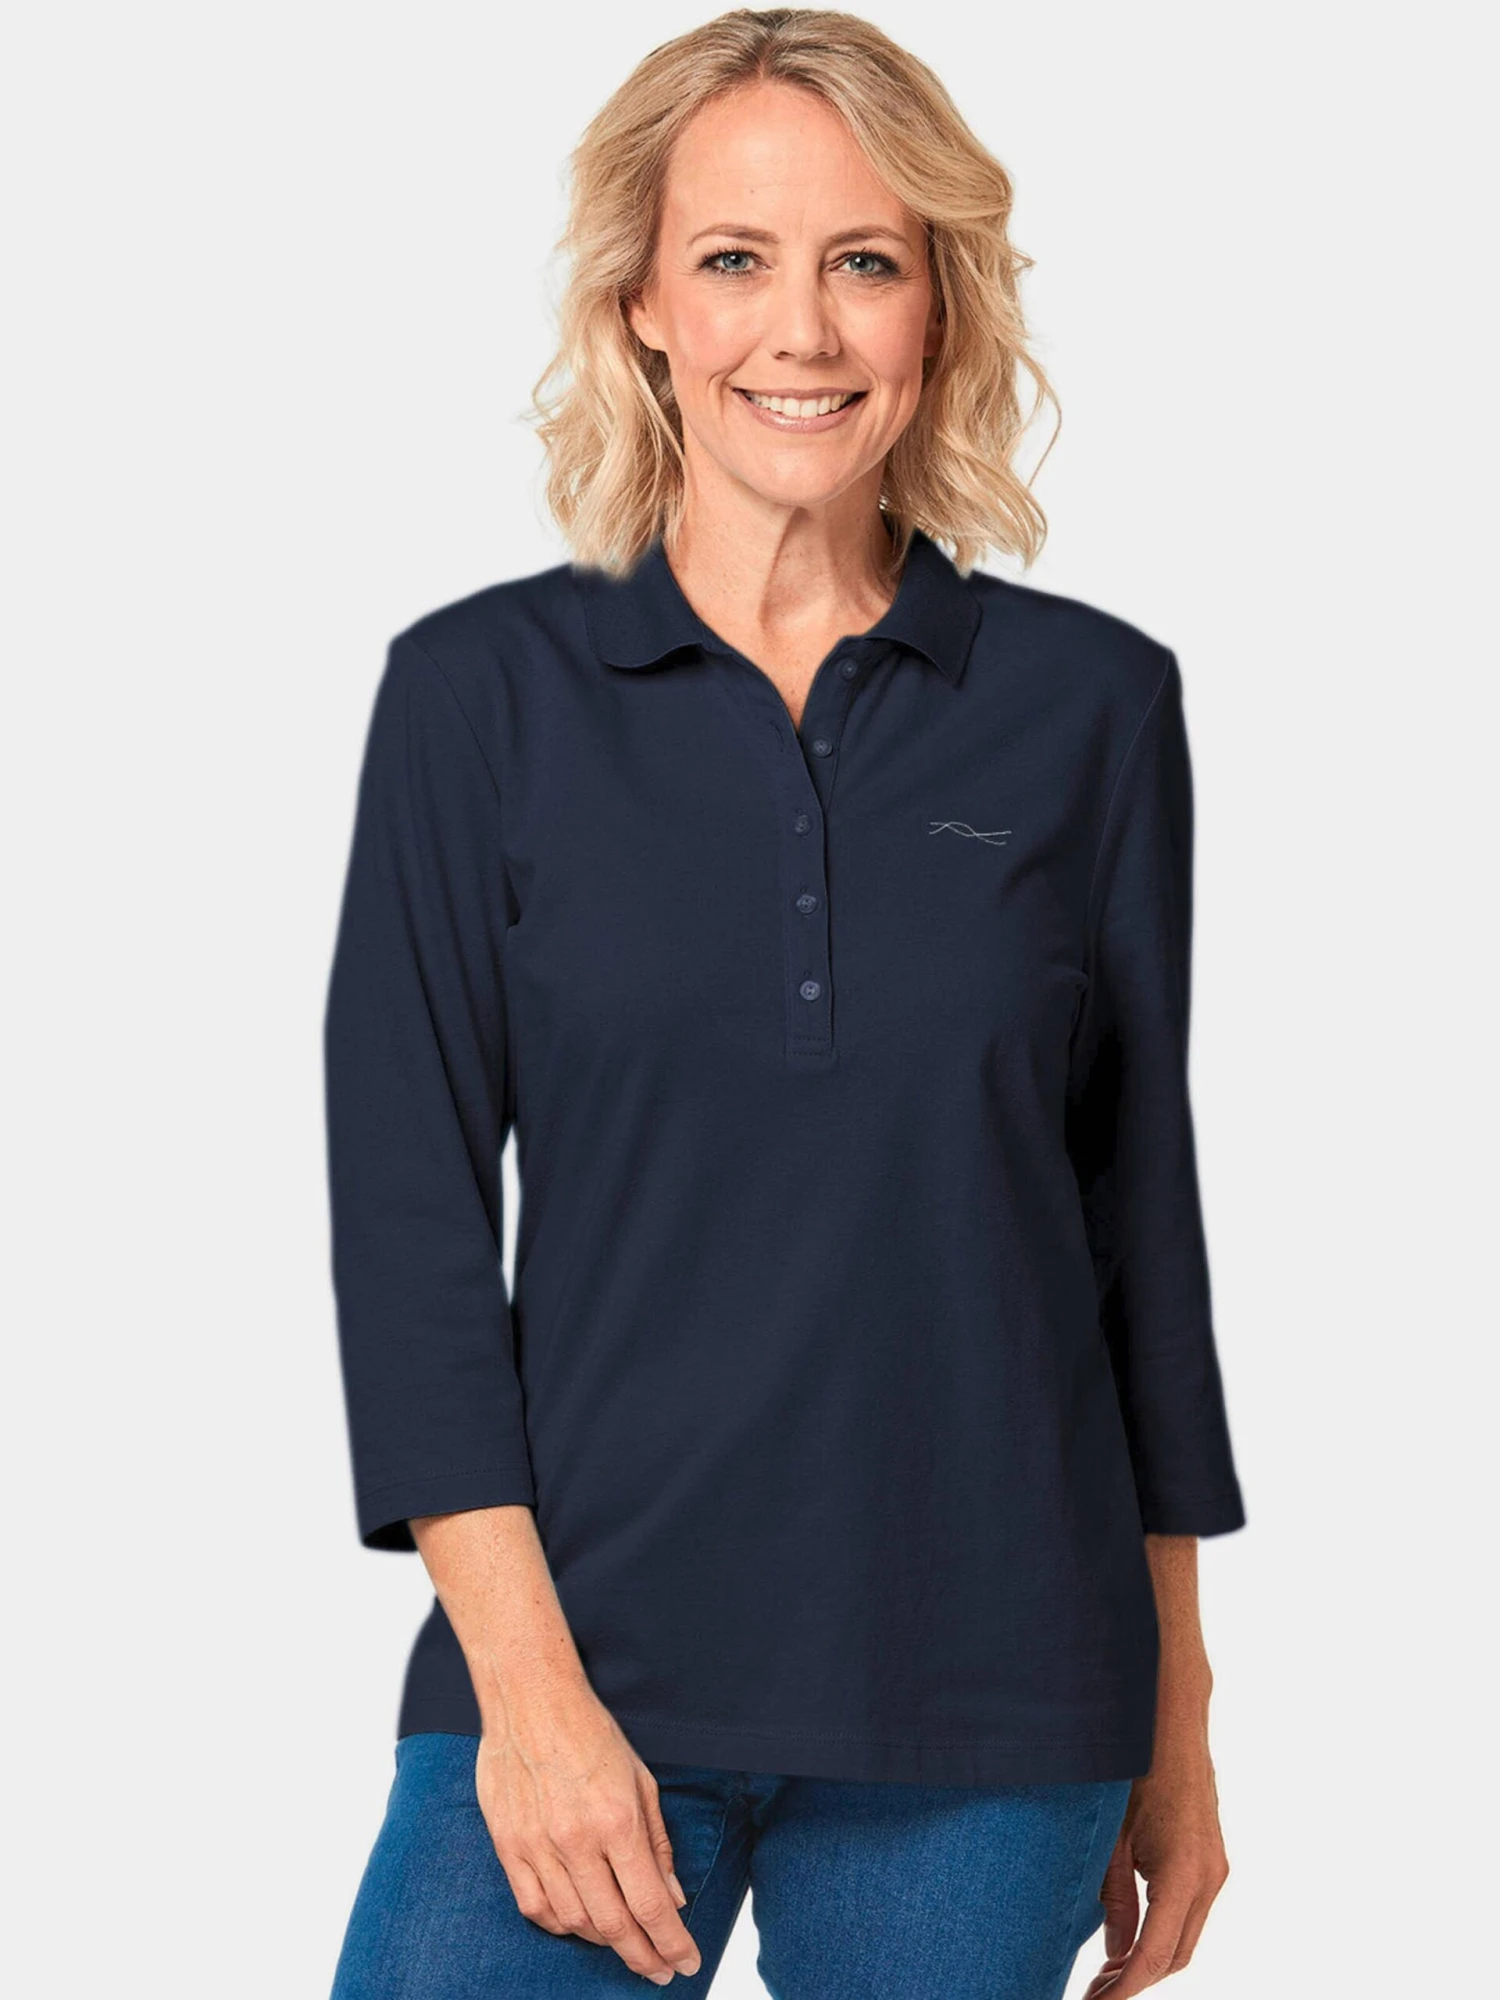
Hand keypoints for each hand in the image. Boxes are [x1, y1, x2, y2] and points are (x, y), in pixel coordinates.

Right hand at [475, 1683, 702, 1984]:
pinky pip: (535, 1907)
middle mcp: (577, 1840)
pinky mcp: (508, 1845)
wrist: (530, 1699)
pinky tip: (579, 1924)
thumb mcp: (640, 1780)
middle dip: (643, 1956)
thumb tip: (673, 1897)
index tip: (686, 1963)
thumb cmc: (591, 1732)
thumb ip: (657, 1843)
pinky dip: (561, 1925)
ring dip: (605, 1943)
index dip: (671, 1943)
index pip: (650, 1904)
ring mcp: (538, 1845)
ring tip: (626, 1944)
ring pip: (575, 1922)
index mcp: (617, 1820)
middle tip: (660, 1970)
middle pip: (613, 1924)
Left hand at [1081, 1736, 1229, 1996]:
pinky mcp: (1212, 1861)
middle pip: (1176, 1956)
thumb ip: (1114, 1898)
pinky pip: (1191, 1914)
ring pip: (1186, 1939)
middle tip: (1096, 1993)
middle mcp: (1208, 1879)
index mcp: (1183, 1875)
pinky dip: (1164, 1934)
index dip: (1125, 1987)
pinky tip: (1131, 1937)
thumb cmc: (1134, 1769)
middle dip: (1136, 1981)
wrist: (1171, 1723)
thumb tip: (1114, 1952)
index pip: (1154, 1954)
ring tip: (1107, 1974)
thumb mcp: (1112, 1837)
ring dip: (1150, 1961)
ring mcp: (1215, 1870)